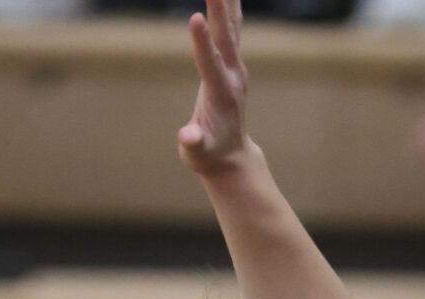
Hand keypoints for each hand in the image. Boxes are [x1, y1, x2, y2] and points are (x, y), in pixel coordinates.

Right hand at [179, 0, 250, 175]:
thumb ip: (193, 143)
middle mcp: (233, 77)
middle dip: (219, 9)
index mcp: (220, 94)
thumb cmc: (208, 155)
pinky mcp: (234, 65)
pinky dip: (230, 9)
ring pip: (232, 28)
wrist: (231, 157)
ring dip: (227, 2)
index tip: (195, 17)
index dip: (202, 42)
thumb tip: (187, 138)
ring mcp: (236, 69)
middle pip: (226, 37)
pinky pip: (233, 30)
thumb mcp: (197, 155)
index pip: (210, 63)